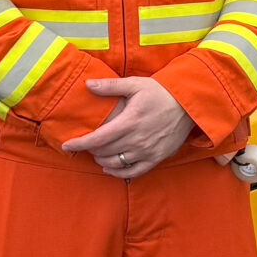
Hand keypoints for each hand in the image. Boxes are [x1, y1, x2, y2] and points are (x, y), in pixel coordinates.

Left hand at [62, 77, 193, 178]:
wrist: (189, 105)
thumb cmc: (160, 93)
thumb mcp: (135, 84)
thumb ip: (110, 86)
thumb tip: (88, 84)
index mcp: (129, 121)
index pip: (98, 138)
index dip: (80, 143)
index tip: (67, 145)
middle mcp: (137, 140)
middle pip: (105, 152)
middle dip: (90, 150)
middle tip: (85, 145)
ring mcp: (147, 151)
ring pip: (116, 163)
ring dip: (102, 160)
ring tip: (97, 154)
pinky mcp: (156, 158)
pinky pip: (133, 172)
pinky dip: (118, 172)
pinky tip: (110, 167)